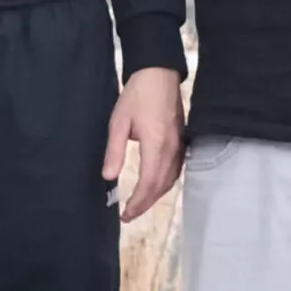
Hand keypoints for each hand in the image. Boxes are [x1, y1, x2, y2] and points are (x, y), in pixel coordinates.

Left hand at [103, 66, 183, 221]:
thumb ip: (115, 151)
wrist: (159, 75)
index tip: (125, 214)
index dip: (138, 202)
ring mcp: (179, 146)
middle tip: (129, 215)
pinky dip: (165, 184)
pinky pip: (176, 170)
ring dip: (156, 196)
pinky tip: (156, 186)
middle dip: (145, 204)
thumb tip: (108, 177)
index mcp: (156, 146)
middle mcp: (172, 150)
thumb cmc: (136, 96)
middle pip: (161, 186)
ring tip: (139, 205)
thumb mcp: (118, 122)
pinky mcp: (182, 142)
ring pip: (171, 180)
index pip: (149, 184)